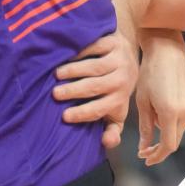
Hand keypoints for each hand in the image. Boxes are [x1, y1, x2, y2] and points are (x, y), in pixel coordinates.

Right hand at [53, 31, 137, 149]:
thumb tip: (106, 143)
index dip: (83, 114)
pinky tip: (64, 56)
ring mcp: (119, 60)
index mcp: (121, 99)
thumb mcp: (117, 109)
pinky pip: (94, 47)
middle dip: (74, 92)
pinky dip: (79, 52)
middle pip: (96, 87)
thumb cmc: (116, 86)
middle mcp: (122, 80)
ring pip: (94, 67)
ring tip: (57, 75)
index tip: (65, 117)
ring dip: (74, 71)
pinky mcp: (114, 42)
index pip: (101, 108)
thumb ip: (112, 128)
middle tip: (56, 94)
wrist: (129, 54)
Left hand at [134, 31, 184, 164]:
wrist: (167, 49)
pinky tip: (167, 100)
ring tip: (156, 108)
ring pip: (180, 127)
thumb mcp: (141, 101)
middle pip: (175, 138)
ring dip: (167, 126)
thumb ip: (144, 127)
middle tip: (145, 146)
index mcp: (170, 112)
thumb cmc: (149, 72)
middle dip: (160, 143)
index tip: (146, 159)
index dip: (157, 155)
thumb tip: (144, 148)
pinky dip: (175, 116)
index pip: (168, 145)